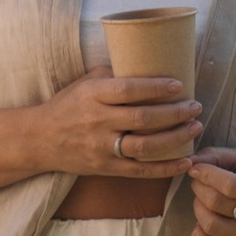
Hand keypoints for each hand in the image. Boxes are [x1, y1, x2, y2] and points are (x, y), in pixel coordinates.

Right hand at [36, 70, 203, 178]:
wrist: (39, 140)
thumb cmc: (67, 105)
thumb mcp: (85, 83)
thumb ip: (114, 75)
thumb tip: (149, 64)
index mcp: (93, 96)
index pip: (129, 90)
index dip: (156, 88)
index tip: (179, 85)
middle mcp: (98, 122)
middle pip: (143, 119)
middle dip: (175, 113)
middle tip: (195, 107)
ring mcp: (102, 148)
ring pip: (145, 147)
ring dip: (175, 139)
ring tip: (195, 128)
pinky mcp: (106, 168)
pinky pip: (141, 171)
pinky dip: (166, 168)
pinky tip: (186, 161)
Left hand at [188, 148, 235, 235]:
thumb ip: (216, 156)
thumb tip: (190, 164)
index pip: (230, 185)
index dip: (207, 175)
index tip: (197, 169)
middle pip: (216, 203)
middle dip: (199, 188)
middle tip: (200, 182)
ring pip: (211, 225)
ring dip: (198, 208)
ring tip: (203, 200)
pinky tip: (202, 222)